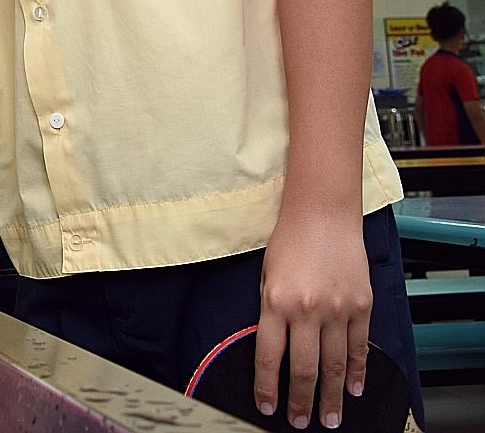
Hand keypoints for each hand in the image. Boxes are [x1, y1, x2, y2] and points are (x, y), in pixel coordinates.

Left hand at [255, 212, 370, 429]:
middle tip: (300, 422)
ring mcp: (337, 309)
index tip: (267, 406)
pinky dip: (357, 371)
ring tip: (330, 417)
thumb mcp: (266, 277)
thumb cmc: (288, 242)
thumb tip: (274, 352)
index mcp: (274, 302)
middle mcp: (306, 310)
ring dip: (331, 395)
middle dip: (300, 400)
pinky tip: (354, 388)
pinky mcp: (361, 306)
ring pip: (335, 365)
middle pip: (304, 369)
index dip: (267, 387)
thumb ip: (270, 314)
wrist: (322, 214)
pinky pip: (359, 347)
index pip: (268, 357)